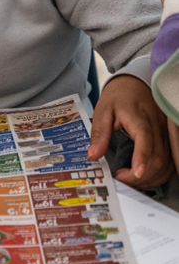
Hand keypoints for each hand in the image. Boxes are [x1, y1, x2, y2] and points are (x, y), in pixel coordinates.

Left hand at [88, 74, 172, 189]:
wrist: (136, 84)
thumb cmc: (119, 96)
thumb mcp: (103, 110)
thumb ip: (99, 134)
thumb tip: (93, 155)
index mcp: (140, 119)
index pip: (145, 141)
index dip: (142, 159)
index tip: (135, 173)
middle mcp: (158, 128)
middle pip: (158, 157)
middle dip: (141, 175)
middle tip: (120, 178)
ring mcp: (166, 134)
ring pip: (167, 163)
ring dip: (151, 177)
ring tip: (130, 179)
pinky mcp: (169, 139)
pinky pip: (170, 161)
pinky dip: (159, 173)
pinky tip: (145, 176)